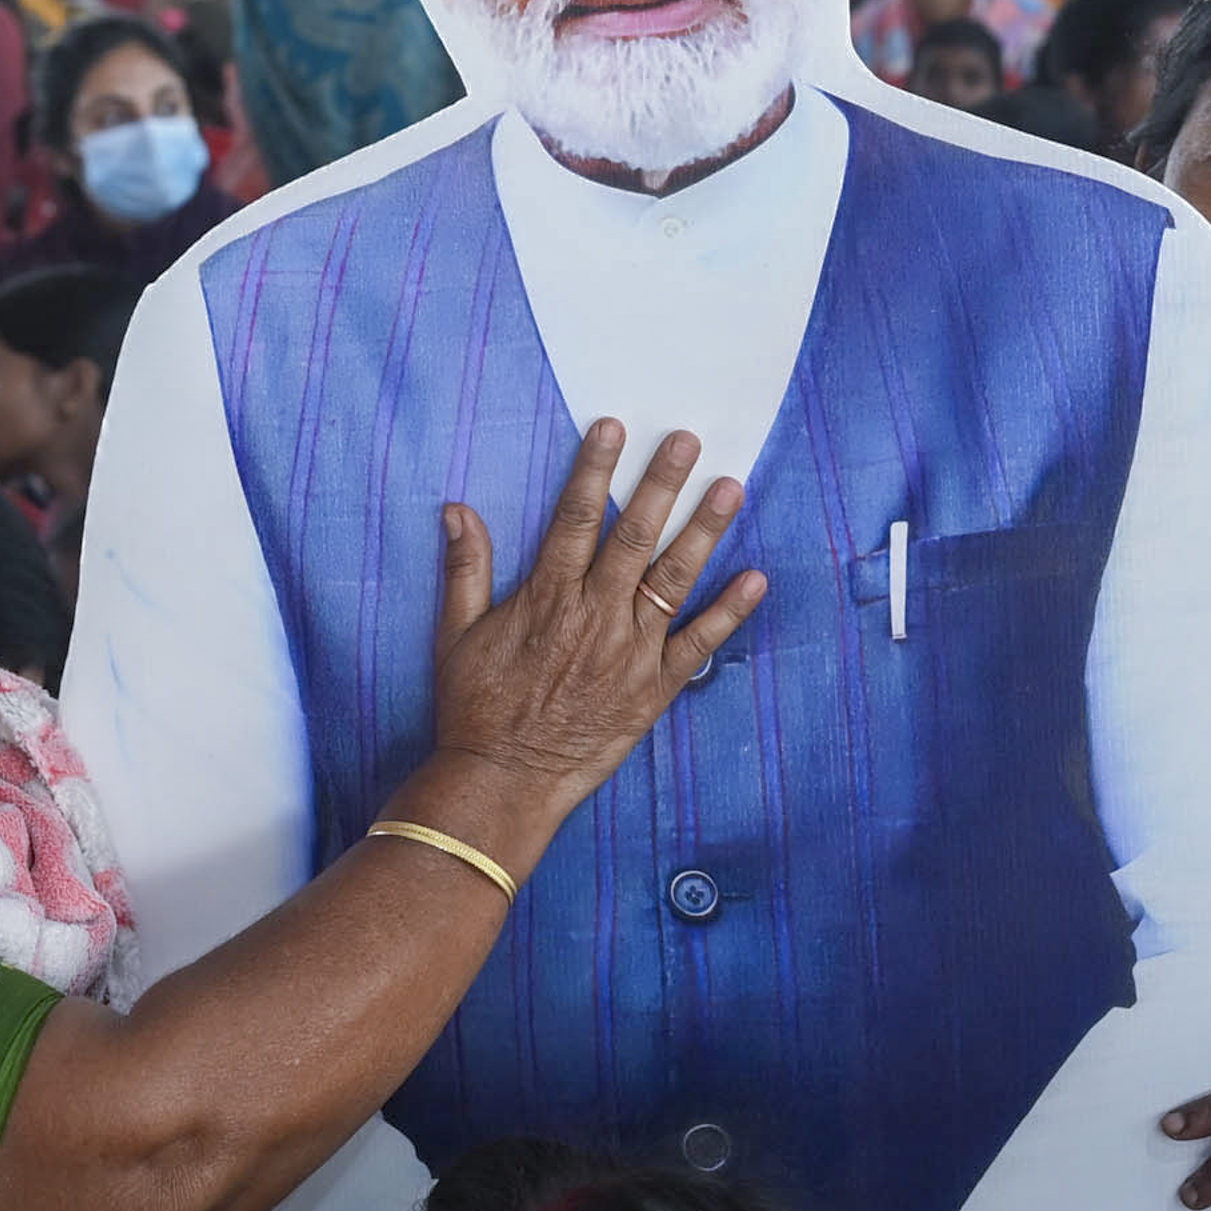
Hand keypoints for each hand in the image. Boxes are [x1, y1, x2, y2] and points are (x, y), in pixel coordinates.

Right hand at [419, 422, 763, 833]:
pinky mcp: (652, 690)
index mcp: (547, 598)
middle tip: (688, 441)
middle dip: (662, 484)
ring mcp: (629, 653)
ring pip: (673, 579)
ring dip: (704, 531)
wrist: (502, 782)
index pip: (576, 517)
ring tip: (730, 487)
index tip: (613, 428)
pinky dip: (729, 613)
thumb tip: (457, 510)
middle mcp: (595, 616)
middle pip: (634, 536)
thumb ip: (464, 569)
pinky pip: (699, 646)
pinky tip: (756, 579)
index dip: (595, 469)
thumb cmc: (475, 710)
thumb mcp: (454, 635)